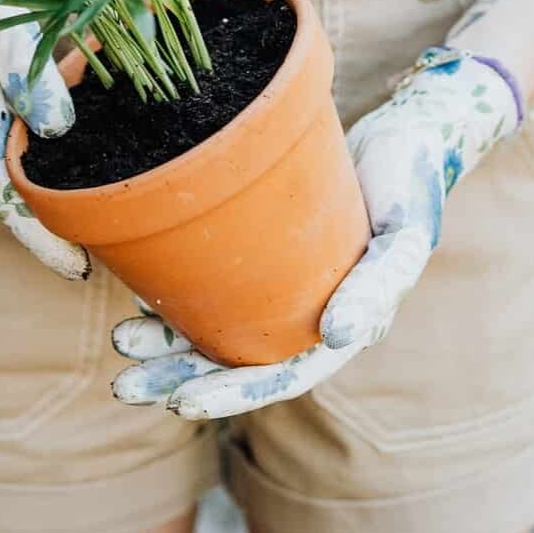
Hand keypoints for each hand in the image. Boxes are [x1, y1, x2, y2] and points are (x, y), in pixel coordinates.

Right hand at [0, 0, 88, 279]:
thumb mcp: (1, 15)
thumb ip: (30, 72)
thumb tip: (58, 128)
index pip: (2, 195)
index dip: (40, 237)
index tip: (78, 268)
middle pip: (2, 171)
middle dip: (43, 176)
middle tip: (89, 168)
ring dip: (20, 136)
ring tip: (40, 86)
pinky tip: (6, 81)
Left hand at [108, 47, 522, 418]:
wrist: (405, 131)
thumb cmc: (410, 181)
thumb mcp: (405, 233)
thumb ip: (378, 285)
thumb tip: (338, 335)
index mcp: (345, 326)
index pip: (281, 379)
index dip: (231, 395)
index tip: (180, 401)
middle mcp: (308, 315)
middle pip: (236, 362)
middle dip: (179, 376)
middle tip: (126, 385)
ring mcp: (283, 284)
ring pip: (216, 326)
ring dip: (167, 342)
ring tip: (122, 338)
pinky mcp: (264, 250)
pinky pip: (214, 282)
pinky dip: (178, 291)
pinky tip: (141, 289)